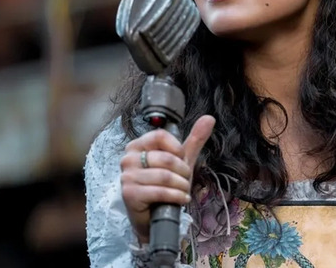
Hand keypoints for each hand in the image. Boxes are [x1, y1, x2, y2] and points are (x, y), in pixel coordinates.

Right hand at [120, 115, 215, 243]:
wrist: (155, 217)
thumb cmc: (166, 185)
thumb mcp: (182, 160)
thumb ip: (194, 139)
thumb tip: (209, 118)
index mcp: (137, 146)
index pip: (159, 135)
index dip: (177, 148)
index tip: (182, 159)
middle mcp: (128, 159)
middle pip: (165, 158)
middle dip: (183, 172)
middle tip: (184, 180)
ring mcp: (127, 177)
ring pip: (165, 176)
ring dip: (181, 186)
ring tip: (182, 191)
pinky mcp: (130, 194)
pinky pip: (160, 191)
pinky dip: (177, 196)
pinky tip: (181, 200)